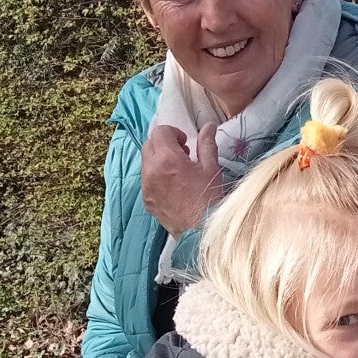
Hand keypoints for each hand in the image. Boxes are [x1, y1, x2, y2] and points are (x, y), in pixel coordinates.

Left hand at [141, 121, 223, 235]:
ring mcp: (146, 186)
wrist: (201, 231)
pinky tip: (172, 184)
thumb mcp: (211, 168)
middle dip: (164, 143)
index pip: (160, 132)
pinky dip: (156, 174)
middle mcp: (151, 171)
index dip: (174, 133)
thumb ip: (207, 144)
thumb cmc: (209, 199)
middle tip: (181, 154)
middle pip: (149, 143)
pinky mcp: (146, 199)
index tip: (185, 143)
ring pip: (145, 161)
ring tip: (177, 170)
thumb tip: (209, 126)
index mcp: (167, 160)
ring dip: (158, 158)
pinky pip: (146, 178)